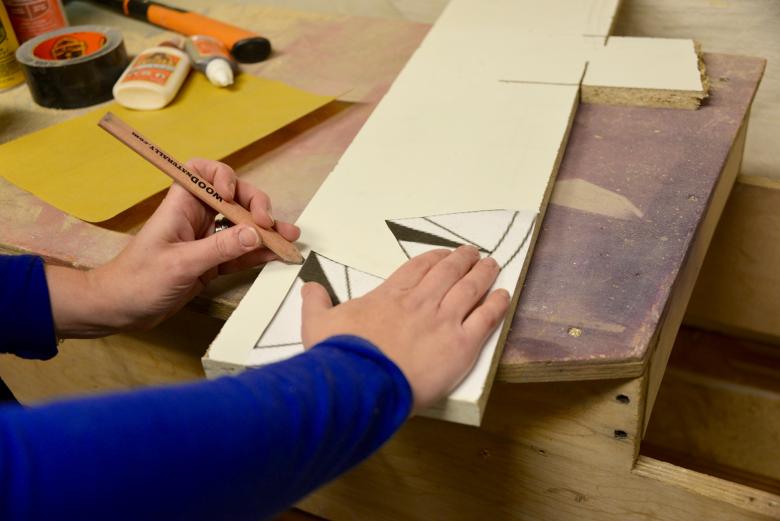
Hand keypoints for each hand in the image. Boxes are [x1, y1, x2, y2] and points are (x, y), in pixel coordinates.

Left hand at [46, 159, 299, 336]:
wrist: (119, 310)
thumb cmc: (137, 281)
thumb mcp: (180, 264)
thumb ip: (219, 248)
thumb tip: (255, 234)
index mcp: (180, 205)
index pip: (202, 172)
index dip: (222, 176)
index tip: (232, 195)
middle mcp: (195, 217)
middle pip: (233, 198)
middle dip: (255, 205)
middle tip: (268, 223)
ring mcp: (206, 239)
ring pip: (242, 225)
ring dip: (265, 230)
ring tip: (289, 236)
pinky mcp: (212, 262)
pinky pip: (240, 251)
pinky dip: (259, 252)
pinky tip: (276, 254)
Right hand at [301, 246, 509, 410]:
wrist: (361, 383)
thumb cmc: (339, 354)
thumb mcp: (317, 324)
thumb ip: (315, 303)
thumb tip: (309, 287)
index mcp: (390, 294)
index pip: (417, 267)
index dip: (433, 258)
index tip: (443, 254)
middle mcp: (421, 301)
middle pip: (448, 272)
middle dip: (462, 259)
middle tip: (473, 252)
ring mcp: (444, 321)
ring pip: (470, 289)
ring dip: (483, 274)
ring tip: (491, 264)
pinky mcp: (462, 345)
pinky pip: (486, 319)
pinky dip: (496, 305)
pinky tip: (504, 295)